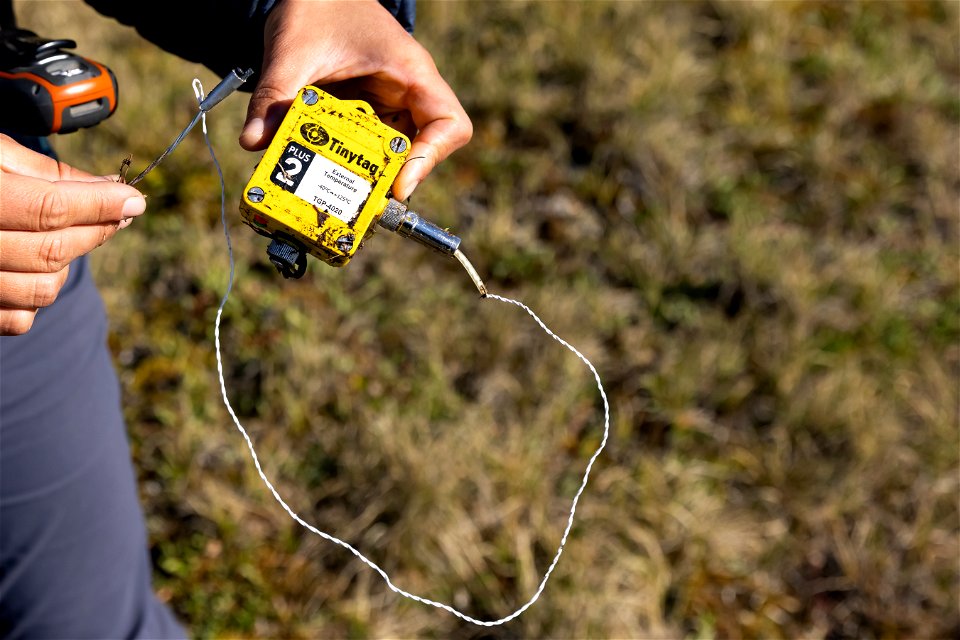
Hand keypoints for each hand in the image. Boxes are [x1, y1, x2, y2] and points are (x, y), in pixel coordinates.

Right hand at [0, 135, 146, 334]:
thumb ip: (45, 173)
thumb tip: (109, 186)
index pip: (48, 209)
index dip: (99, 205)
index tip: (134, 198)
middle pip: (50, 251)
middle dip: (94, 231)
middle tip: (116, 212)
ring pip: (42, 290)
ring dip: (66, 264)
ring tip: (65, 235)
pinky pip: (19, 319)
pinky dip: (37, 297)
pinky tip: (33, 267)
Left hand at [239, 0, 471, 200]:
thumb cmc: (318, 6)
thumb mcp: (293, 51)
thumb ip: (275, 96)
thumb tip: (253, 141)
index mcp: (411, 75)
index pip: (450, 125)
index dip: (431, 159)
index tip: (397, 182)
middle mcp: (408, 95)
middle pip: (419, 151)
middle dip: (386, 177)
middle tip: (351, 198)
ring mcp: (389, 106)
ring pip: (389, 155)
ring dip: (360, 173)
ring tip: (325, 186)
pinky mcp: (368, 113)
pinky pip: (363, 146)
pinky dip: (342, 160)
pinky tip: (313, 165)